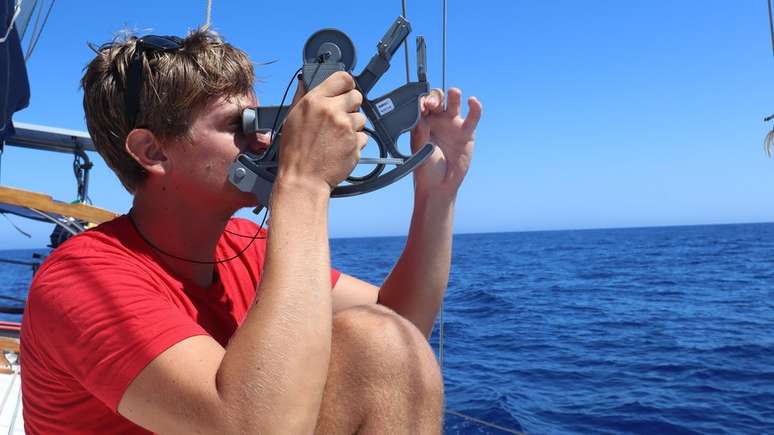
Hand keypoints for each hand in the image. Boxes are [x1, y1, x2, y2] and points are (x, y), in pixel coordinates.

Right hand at [278, 72, 367, 189]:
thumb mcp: (291, 119)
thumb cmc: (295, 152)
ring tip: (338, 136)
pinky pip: (364, 137)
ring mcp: (346, 128)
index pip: (343, 78)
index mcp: (315, 101)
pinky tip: (341, 147)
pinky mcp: (356, 143)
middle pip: (357, 96)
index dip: (346, 85)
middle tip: (341, 116)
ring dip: (354, 125)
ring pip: (362, 118)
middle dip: (351, 105)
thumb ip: (302, 98)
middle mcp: (333, 111)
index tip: (344, 91)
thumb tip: (304, 82)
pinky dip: (355, 142)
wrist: (304, 180)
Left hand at [410, 87, 481, 195]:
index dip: (422, 101)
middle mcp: (436, 121)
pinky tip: (473, 101)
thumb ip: (420, 134)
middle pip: (437, 100)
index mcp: (421, 123)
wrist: (440, 186)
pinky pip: (472, 118)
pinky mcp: (466, 132)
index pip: (422, 105)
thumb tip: (420, 116)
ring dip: (453, 95)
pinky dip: (474, 108)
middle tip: (433, 106)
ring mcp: (452, 125)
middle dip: (435, 98)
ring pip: (453, 104)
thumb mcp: (419, 151)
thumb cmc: (426, 170)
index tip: (422, 106)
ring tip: (453, 93)